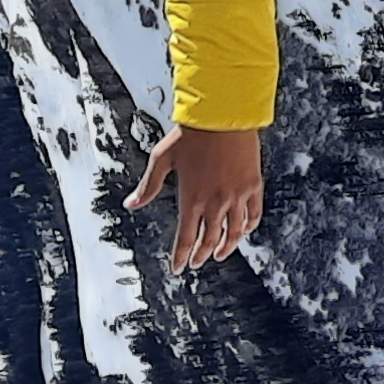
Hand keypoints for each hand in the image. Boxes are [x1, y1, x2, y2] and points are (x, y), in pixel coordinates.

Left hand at [127, 121, 265, 270]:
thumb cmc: (192, 133)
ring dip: (225, 247)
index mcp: (191, 198)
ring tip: (219, 254)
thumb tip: (131, 203)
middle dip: (200, 255)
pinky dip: (248, 227)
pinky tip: (243, 231)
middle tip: (196, 262)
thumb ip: (148, 186)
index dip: (181, 257)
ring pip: (233, 232)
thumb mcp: (162, 158)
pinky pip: (253, 215)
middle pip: (209, 239)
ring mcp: (236, 196)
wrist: (223, 114)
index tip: (178, 268)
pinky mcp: (252, 186)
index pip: (185, 238)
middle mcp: (215, 202)